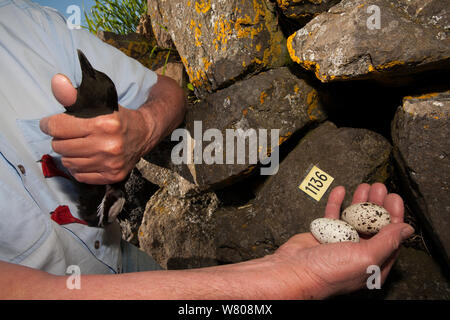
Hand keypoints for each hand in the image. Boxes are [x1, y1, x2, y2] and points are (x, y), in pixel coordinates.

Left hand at [39, 74, 155, 184]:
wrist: (144, 133)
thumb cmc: (117, 116)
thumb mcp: (97, 101)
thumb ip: (72, 94)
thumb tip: (57, 80)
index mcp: (103, 123)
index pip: (58, 127)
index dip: (49, 124)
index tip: (50, 124)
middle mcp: (108, 145)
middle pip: (60, 146)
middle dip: (60, 139)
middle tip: (70, 135)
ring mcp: (111, 163)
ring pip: (68, 162)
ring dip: (69, 154)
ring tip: (79, 146)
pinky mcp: (113, 175)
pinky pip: (80, 176)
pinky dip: (79, 168)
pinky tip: (87, 158)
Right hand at [269, 183, 413, 298]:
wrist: (293, 271)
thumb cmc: (327, 273)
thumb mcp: (365, 257)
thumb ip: (387, 242)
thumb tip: (407, 229)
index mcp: (372, 265)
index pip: (390, 238)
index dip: (394, 216)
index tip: (393, 198)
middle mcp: (357, 255)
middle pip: (373, 225)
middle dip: (377, 204)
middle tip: (379, 188)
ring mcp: (340, 244)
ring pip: (354, 218)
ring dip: (359, 201)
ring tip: (364, 186)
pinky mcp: (324, 235)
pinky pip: (333, 215)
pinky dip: (337, 202)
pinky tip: (341, 191)